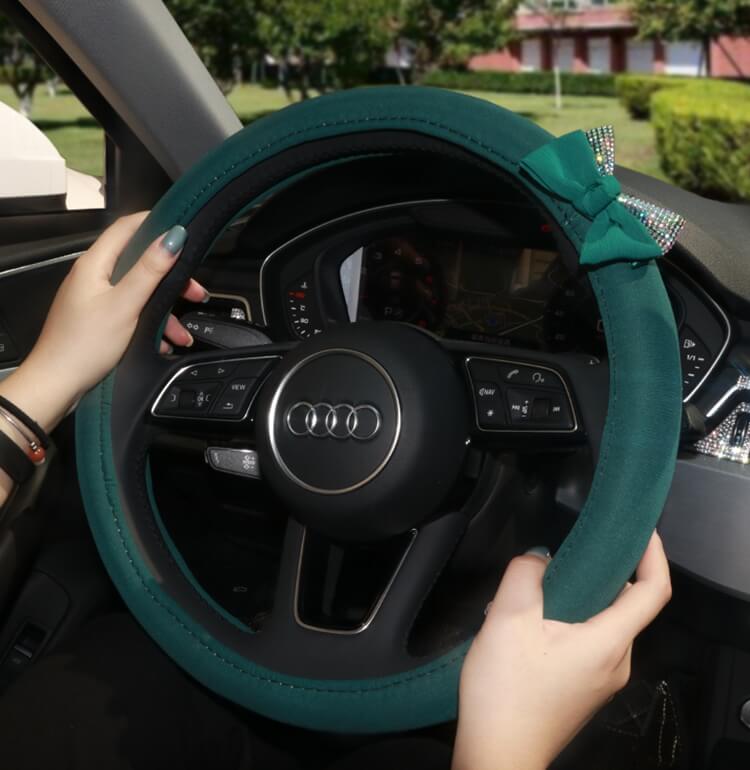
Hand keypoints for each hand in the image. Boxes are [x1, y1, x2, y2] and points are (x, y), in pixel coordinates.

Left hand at [0, 212, 202, 432]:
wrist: (58, 384)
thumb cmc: (85, 344)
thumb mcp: (125, 303)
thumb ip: (150, 269)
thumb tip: (173, 237)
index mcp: (95, 264)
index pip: (127, 228)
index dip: (155, 223)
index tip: (183, 228)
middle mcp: (95, 277)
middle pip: (141, 264)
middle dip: (172, 279)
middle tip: (195, 292)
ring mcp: (98, 299)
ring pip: (142, 293)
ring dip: (166, 310)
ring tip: (182, 333)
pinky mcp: (102, 319)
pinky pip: (134, 313)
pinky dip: (153, 326)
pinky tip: (164, 343)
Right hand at [452, 533, 671, 769]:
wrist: (497, 755)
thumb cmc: (506, 693)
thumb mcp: (507, 620)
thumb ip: (524, 575)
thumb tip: (538, 558)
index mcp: (609, 642)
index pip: (654, 591)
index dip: (653, 554)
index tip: (639, 529)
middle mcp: (616, 661)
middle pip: (628, 604)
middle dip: (606, 569)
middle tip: (574, 545)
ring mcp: (602, 678)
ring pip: (605, 621)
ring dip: (582, 594)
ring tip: (543, 581)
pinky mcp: (585, 686)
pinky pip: (591, 640)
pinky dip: (573, 617)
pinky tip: (535, 617)